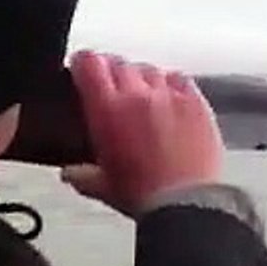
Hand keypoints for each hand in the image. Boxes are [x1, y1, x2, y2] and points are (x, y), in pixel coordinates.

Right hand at [62, 50, 223, 217]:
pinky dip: (172, 85)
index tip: (84, 70)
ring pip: (150, 69)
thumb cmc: (145, 195)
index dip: (84, 64)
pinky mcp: (196, 103)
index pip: (89, 63)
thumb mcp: (104, 187)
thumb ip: (82, 176)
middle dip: (113, 73)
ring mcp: (169, 95)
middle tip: (114, 90)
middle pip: (120, 63)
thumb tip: (70, 173)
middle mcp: (137, 94)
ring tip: (145, 99)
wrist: (186, 203)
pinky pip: (180, 79)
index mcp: (108, 109)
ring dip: (143, 80)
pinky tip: (171, 100)